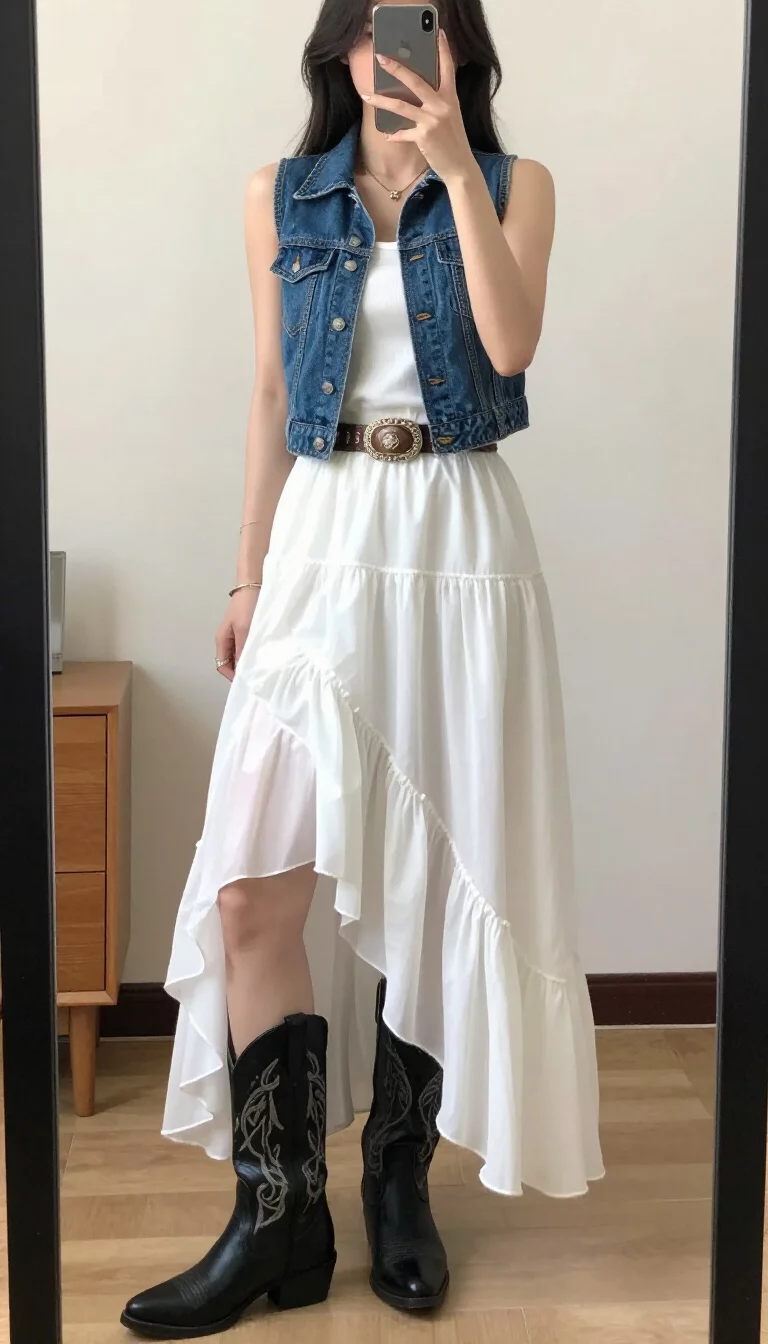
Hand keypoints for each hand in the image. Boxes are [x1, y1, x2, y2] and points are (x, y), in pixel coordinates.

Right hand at [214, 588, 259, 681]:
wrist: (253, 584)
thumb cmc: (247, 606)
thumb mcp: (245, 630)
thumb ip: (242, 650)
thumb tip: (242, 669)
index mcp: (222, 640)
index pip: (222, 666)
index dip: (232, 676)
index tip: (247, 681)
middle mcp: (227, 640)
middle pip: (230, 663)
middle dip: (241, 671)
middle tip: (257, 676)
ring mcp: (236, 635)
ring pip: (239, 656)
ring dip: (248, 662)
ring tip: (261, 667)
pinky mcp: (245, 631)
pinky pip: (246, 648)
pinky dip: (252, 653)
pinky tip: (262, 655)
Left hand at [365, 29, 475, 185]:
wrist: (460, 166)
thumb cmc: (453, 140)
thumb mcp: (450, 116)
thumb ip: (438, 102)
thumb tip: (417, 92)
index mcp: (450, 97)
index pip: (447, 68)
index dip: (443, 50)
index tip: (439, 33)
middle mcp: (441, 105)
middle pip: (415, 81)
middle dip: (396, 69)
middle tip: (381, 58)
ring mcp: (432, 120)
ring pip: (401, 106)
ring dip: (381, 101)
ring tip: (367, 95)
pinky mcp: (424, 136)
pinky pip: (403, 133)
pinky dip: (394, 135)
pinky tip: (388, 136)